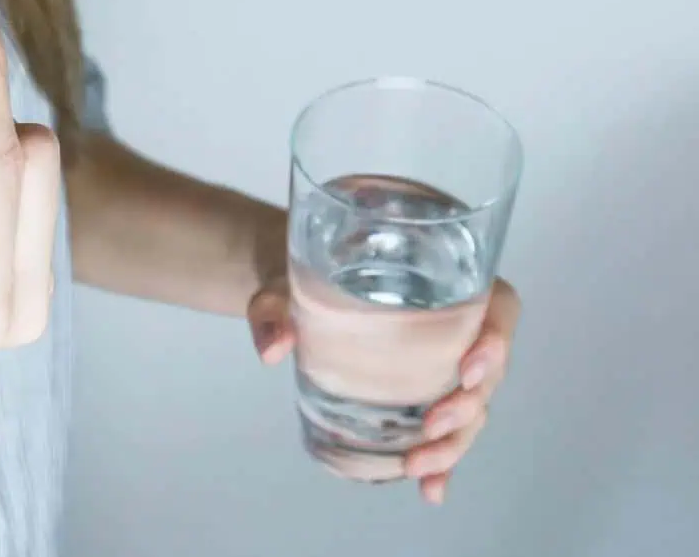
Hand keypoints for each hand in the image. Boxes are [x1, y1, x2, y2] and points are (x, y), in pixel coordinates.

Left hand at [247, 275, 520, 504]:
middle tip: (432, 425)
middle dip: (468, 405)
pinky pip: (446, 431)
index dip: (496, 340)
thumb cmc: (302, 281)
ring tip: (419, 467)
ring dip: (454, 443)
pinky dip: (443, 462)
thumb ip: (273, 310)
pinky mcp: (424, 396)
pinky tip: (431, 489)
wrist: (293, 301)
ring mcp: (443, 366)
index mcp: (444, 283)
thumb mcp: (282, 288)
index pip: (497, 307)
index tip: (468, 368)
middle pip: (487, 371)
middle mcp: (455, 327)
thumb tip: (273, 348)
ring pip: (472, 408)